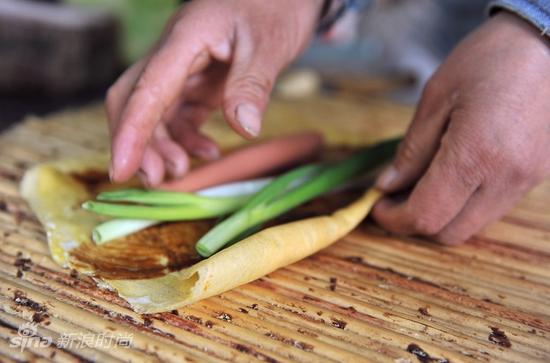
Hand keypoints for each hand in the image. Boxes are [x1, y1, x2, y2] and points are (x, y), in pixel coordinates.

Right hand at [106, 0, 322, 185]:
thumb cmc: (276, 6)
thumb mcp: (270, 44)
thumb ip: (252, 85)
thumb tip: (244, 129)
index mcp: (186, 38)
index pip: (146, 89)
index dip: (130, 132)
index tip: (120, 170)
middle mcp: (175, 54)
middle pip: (135, 100)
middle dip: (138, 142)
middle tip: (156, 179)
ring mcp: (185, 69)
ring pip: (156, 112)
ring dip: (162, 145)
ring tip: (182, 171)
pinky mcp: (199, 81)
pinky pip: (181, 114)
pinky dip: (187, 137)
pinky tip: (207, 151)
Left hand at [373, 12, 549, 244]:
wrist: (547, 42)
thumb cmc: (488, 59)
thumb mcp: (436, 97)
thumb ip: (411, 149)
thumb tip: (387, 185)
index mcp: (476, 154)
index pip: (427, 215)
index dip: (394, 219)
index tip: (376, 206)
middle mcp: (506, 177)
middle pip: (450, 232)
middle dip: (414, 223)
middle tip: (394, 197)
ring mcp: (526, 180)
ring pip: (473, 225)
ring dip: (441, 215)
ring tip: (420, 184)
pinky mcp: (537, 175)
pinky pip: (492, 208)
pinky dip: (464, 204)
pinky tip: (452, 177)